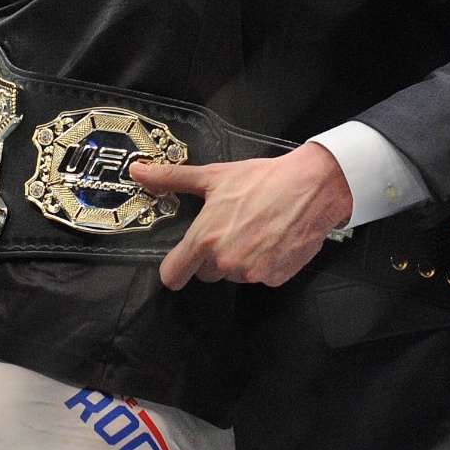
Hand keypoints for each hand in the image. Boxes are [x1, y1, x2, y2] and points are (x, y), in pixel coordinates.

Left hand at [134, 142, 354, 289]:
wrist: (310, 187)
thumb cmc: (260, 180)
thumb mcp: (212, 176)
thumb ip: (171, 179)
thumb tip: (138, 171)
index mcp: (204, 239)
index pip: (173, 275)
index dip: (173, 269)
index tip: (177, 263)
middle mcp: (225, 262)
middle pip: (204, 273)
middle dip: (210, 257)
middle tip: (226, 228)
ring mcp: (252, 273)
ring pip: (232, 275)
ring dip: (236, 260)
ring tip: (251, 230)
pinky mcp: (275, 278)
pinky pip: (258, 277)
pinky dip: (262, 263)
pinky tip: (270, 239)